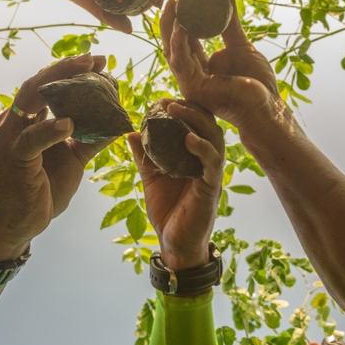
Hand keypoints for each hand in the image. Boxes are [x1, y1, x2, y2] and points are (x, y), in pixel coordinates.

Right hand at [0, 54, 112, 261]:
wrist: (22, 224)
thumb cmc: (44, 187)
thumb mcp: (74, 158)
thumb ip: (91, 137)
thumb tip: (119, 121)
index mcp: (28, 118)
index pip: (47, 83)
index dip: (71, 69)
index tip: (98, 60)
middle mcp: (16, 122)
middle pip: (38, 82)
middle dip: (67, 67)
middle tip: (95, 58)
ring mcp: (10, 138)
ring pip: (30, 99)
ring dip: (58, 82)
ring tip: (85, 72)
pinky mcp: (13, 159)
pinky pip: (30, 139)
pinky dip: (50, 129)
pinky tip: (69, 123)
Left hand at [129, 99, 223, 272]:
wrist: (175, 244)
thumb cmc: (168, 210)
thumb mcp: (152, 178)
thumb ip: (145, 156)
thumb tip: (130, 132)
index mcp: (195, 154)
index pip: (196, 122)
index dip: (183, 107)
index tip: (161, 100)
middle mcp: (207, 159)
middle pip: (208, 123)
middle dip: (190, 107)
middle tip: (167, 101)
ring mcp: (212, 172)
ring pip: (214, 137)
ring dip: (196, 120)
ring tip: (176, 110)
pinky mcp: (212, 187)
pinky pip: (212, 163)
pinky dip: (203, 148)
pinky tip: (189, 139)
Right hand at [160, 0, 290, 142]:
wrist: (267, 106)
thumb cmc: (257, 82)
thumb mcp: (240, 45)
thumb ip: (230, 25)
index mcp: (201, 66)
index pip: (185, 39)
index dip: (182, 19)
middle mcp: (191, 74)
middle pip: (173, 44)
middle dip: (170, 20)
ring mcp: (189, 83)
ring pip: (172, 51)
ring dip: (170, 27)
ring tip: (172, 5)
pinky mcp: (192, 88)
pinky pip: (180, 62)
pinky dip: (179, 42)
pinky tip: (180, 25)